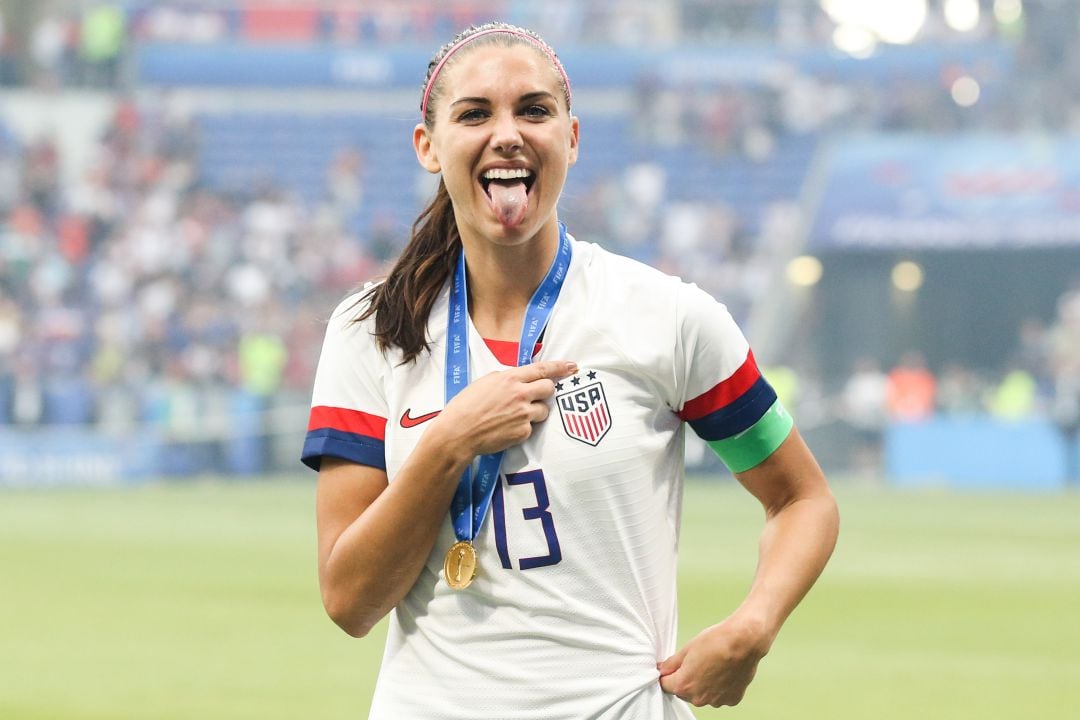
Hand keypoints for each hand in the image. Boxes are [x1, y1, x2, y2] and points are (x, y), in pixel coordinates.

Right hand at [436, 360, 576, 457]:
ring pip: (543, 410)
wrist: (458, 433)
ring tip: (514, 415)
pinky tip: (506, 428)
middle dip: (544, 391)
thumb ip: (506, 378)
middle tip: (532, 396)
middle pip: (548, 389)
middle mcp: (520, 394)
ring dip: (534, 411)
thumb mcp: (485, 382)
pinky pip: (532, 427)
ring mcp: (523, 414)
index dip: (559, 367)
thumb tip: (520, 379)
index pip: (541, 369)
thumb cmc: (465, 406)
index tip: (572, 366)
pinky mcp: (523, 432)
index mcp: (510, 378)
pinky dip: (523, 427)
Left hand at [657, 614, 772, 707]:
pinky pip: (719, 695)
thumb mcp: (687, 649)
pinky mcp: (731, 699)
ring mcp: (716, 701)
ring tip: (712, 665)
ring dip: (703, 685)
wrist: (743, 641)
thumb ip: (672, 663)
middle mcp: (699, 698)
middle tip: (696, 662)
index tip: (672, 668)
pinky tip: (724, 671)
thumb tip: (663, 669)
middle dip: (686, 679)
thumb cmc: (716, 642)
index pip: (666, 685)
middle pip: (684, 691)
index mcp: (684, 685)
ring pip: (702, 695)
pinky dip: (719, 687)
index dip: (668, 675)